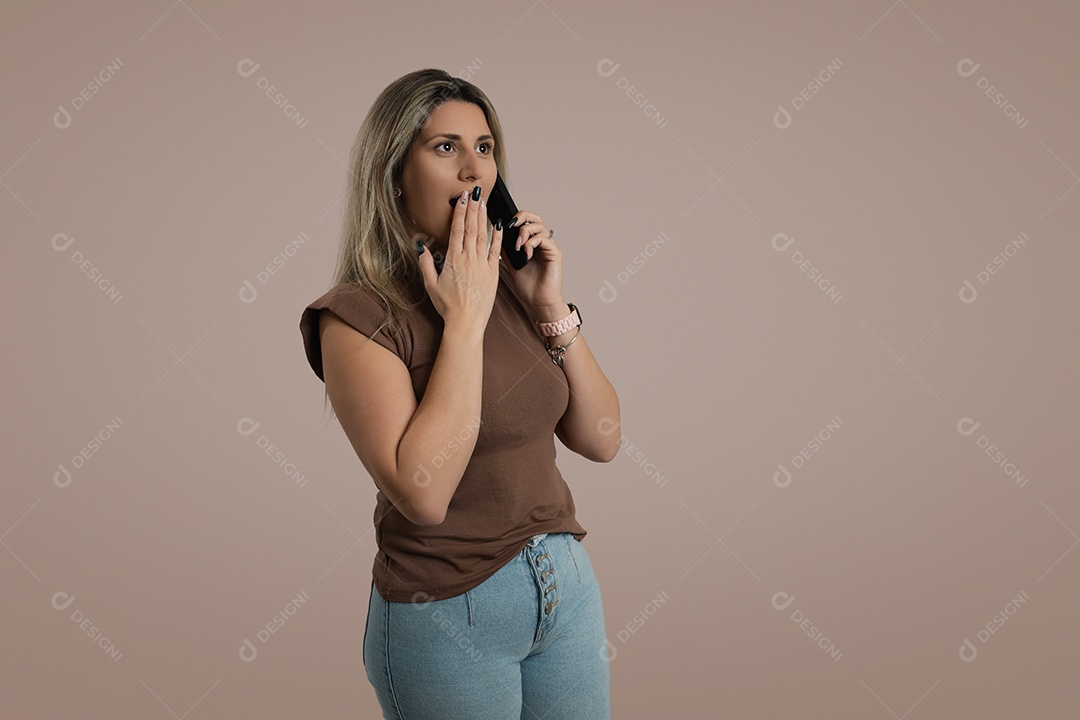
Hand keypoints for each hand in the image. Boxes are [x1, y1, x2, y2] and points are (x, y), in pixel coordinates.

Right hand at [418, 187, 501, 331]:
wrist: (466, 323)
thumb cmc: (448, 307)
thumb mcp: (430, 285)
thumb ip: (426, 264)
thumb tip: (420, 246)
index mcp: (453, 261)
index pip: (456, 230)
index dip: (460, 212)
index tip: (462, 198)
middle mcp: (468, 260)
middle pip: (470, 228)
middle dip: (473, 208)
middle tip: (475, 192)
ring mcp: (482, 266)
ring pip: (483, 236)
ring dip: (483, 218)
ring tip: (484, 202)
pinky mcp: (493, 274)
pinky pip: (496, 251)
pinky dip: (498, 237)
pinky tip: (499, 225)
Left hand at [501, 210, 565, 314]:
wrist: (538, 303)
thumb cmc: (528, 288)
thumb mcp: (511, 265)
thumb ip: (507, 250)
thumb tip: (496, 235)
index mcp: (532, 244)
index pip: (526, 222)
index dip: (515, 218)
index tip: (502, 222)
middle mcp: (542, 243)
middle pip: (535, 218)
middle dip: (521, 217)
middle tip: (511, 224)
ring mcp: (549, 247)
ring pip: (539, 226)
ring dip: (525, 232)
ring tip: (518, 245)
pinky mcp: (555, 253)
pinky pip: (544, 239)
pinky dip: (532, 243)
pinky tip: (526, 253)